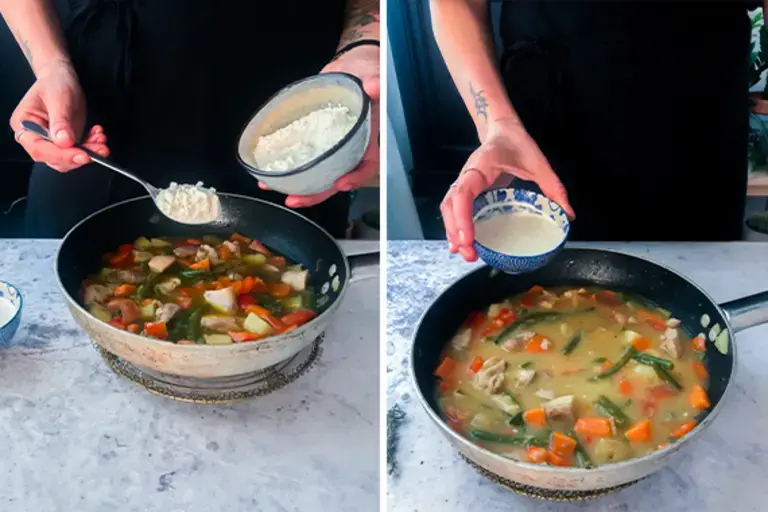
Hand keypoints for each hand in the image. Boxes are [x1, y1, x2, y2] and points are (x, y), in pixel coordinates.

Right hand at [10, 59, 108, 171]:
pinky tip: (98, 135)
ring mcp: (51, 142)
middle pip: (55, 159)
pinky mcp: (65, 143)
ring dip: (89, 152)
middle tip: (100, 148)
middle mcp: (35, 137)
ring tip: (101, 139)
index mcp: (24, 125)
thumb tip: (64, 142)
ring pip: (69, 158)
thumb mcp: (58, 98)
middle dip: (79, 156)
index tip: (82, 155)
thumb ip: (60, 121)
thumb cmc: (54, 84)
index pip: (39, 149)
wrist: (62, 78)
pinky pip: (78, 152)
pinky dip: (91, 147)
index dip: (61, 155)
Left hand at [260, 44, 379, 207]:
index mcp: (369, 137)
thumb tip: (374, 86)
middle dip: (317, 192)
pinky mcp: (316, 139)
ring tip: (275, 189)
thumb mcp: (372, 74)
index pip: (367, 164)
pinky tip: (270, 172)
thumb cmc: (366, 73)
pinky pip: (305, 156)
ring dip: (299, 185)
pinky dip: (288, 166)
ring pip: (320, 172)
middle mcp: (351, 146)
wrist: (350, 68)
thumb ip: (374, 81)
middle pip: (337, 177)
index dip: (356, 177)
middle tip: (295, 199)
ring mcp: (333, 145)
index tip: (341, 183)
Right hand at [441, 118, 574, 261]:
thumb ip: (553, 187)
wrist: (502, 129)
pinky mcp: (466, 191)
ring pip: (448, 210)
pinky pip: (454, 210)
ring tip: (466, 253)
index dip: (462, 218)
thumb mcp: (538, 163)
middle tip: (470, 254)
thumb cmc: (516, 143)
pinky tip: (462, 244)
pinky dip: (455, 227)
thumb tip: (567, 215)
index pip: (463, 194)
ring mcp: (463, 184)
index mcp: (480, 167)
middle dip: (456, 232)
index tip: (469, 238)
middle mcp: (466, 177)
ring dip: (453, 233)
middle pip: (450, 207)